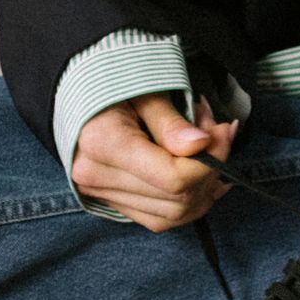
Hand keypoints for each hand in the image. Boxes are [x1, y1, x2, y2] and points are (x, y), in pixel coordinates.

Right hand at [72, 93, 237, 231]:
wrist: (74, 89)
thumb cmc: (111, 80)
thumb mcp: (144, 88)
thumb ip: (172, 122)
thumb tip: (201, 146)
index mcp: (102, 143)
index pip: (173, 177)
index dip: (210, 160)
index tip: (224, 132)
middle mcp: (97, 176)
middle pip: (176, 200)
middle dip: (209, 171)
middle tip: (219, 136)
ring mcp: (101, 194)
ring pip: (170, 216)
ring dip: (202, 191)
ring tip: (209, 155)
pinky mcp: (110, 202)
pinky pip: (158, 219)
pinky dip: (186, 205)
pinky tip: (201, 181)